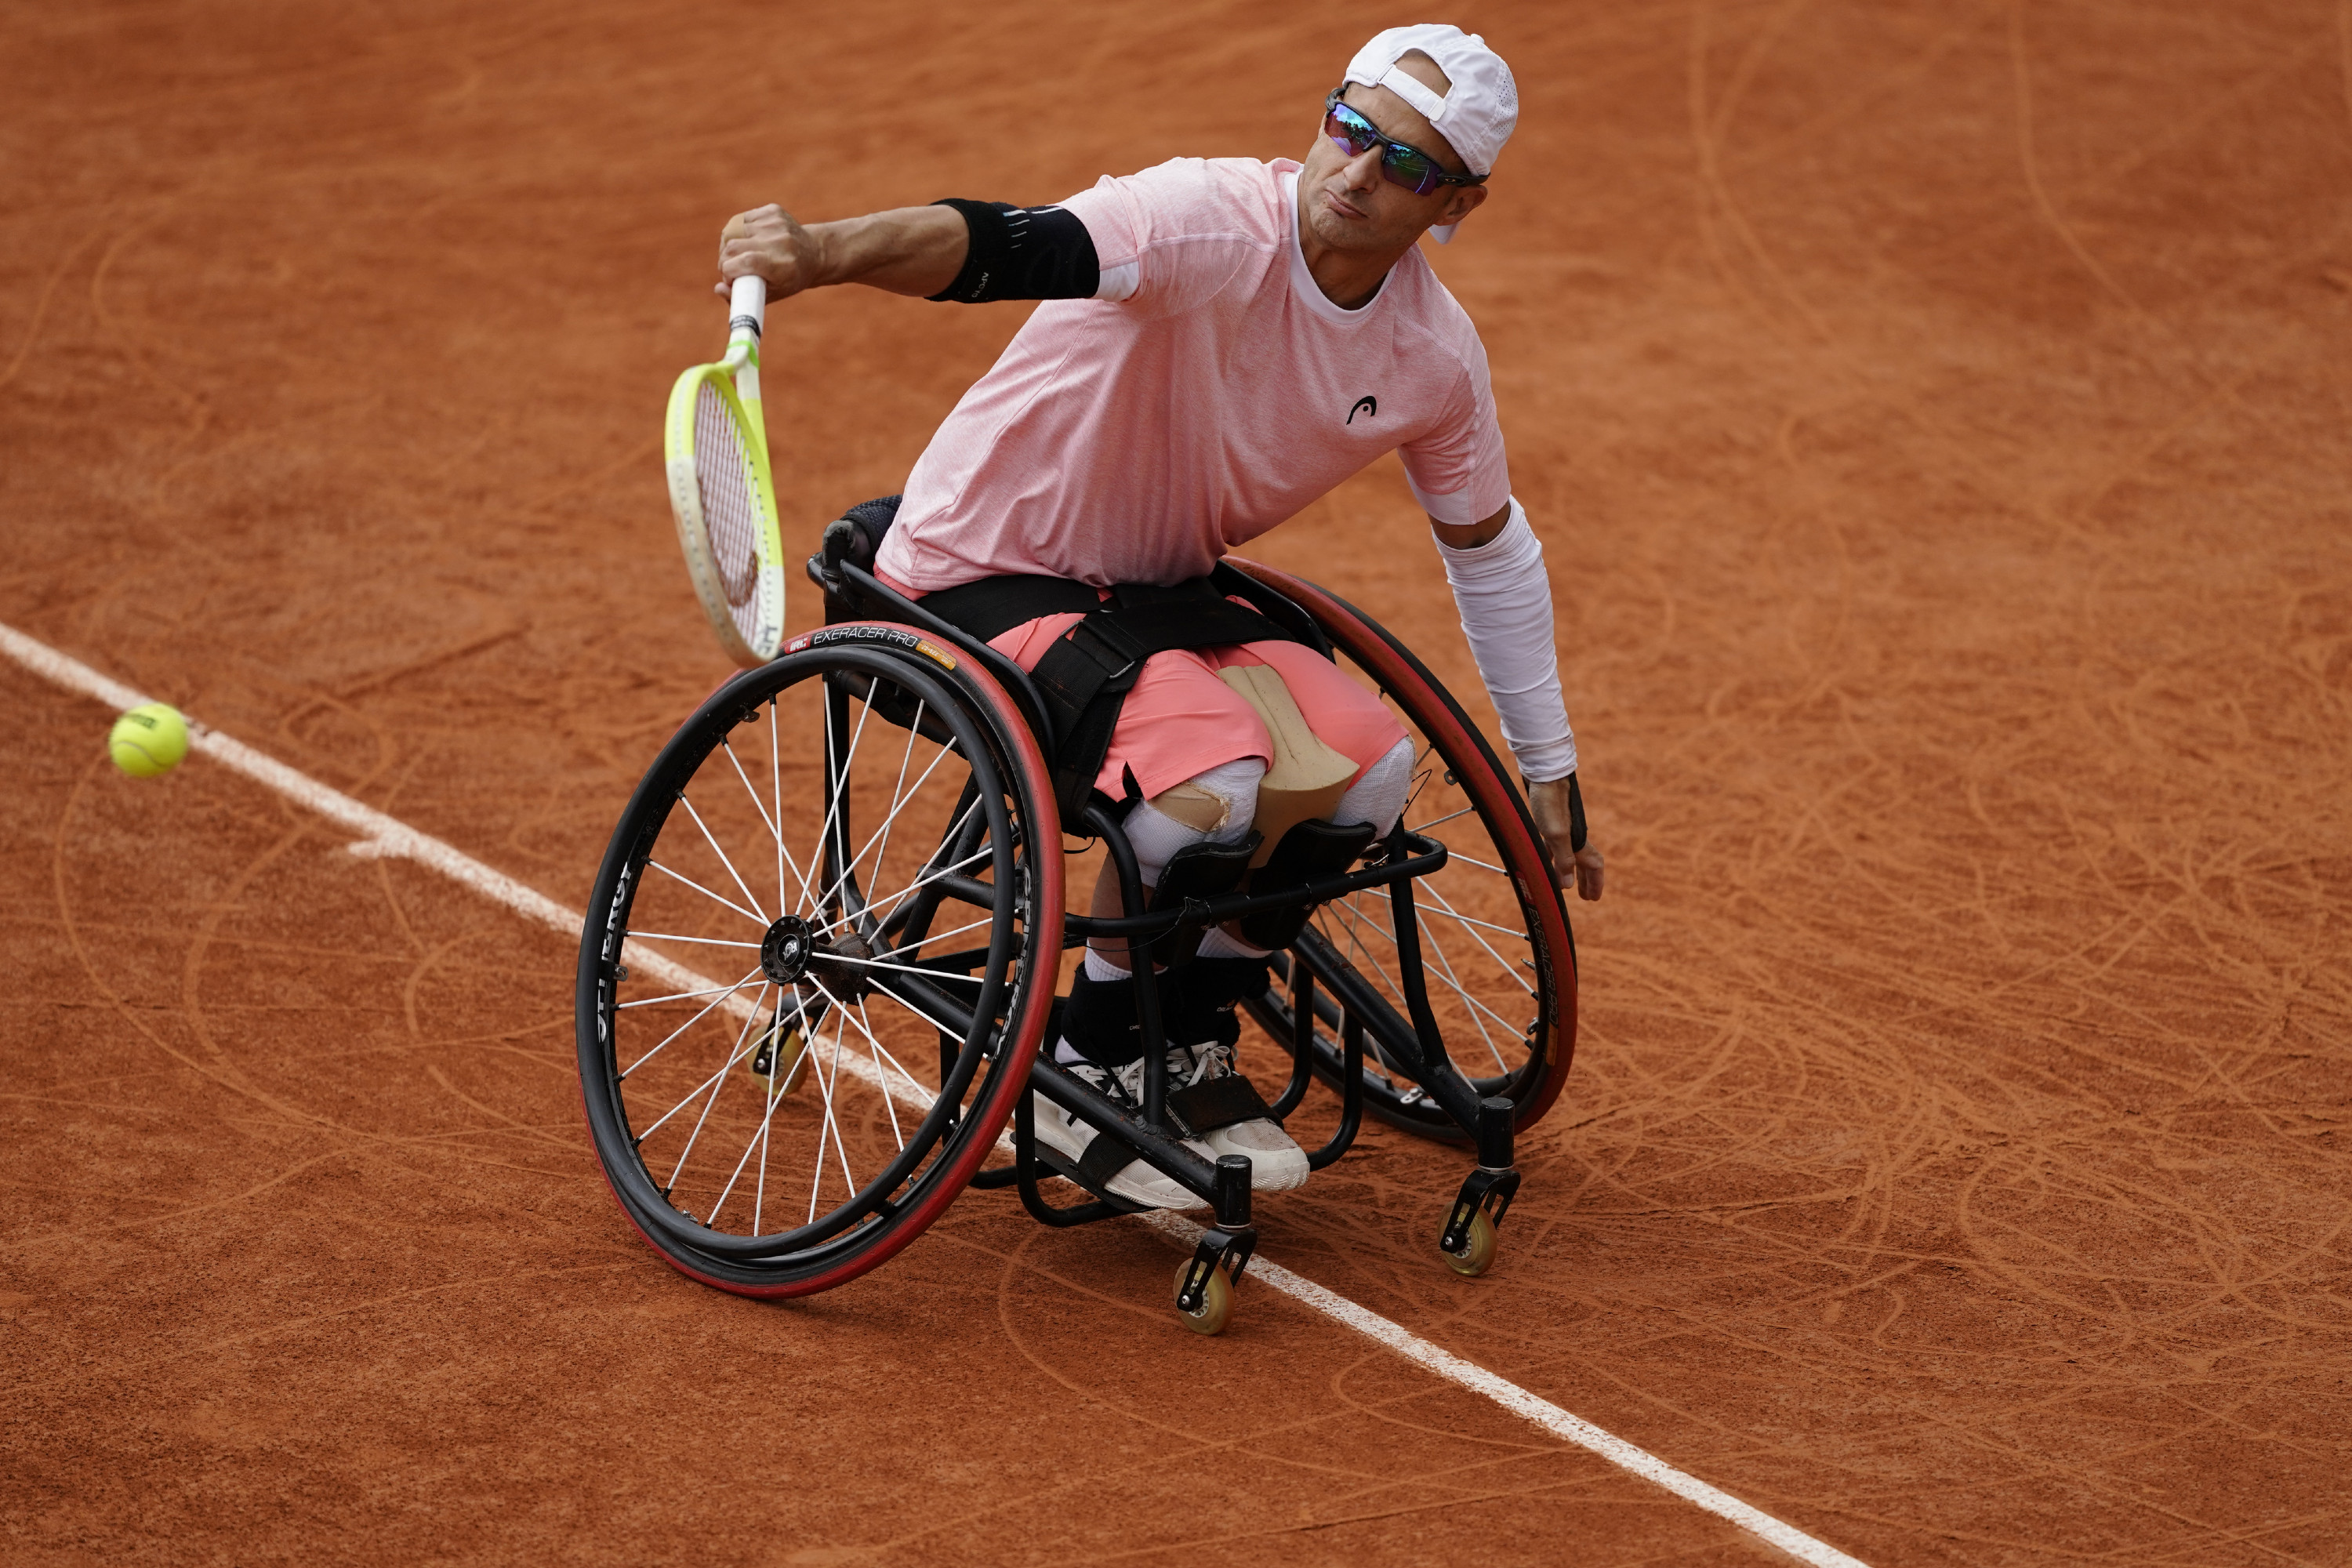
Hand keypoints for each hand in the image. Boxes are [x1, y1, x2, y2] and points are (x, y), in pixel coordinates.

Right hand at [716, 203, 827, 300]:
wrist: (815, 253)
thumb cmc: (789, 279)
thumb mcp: (771, 294)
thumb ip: (743, 297)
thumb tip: (718, 288)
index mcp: (783, 265)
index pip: (745, 261)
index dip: (728, 271)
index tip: (729, 279)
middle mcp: (781, 241)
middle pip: (733, 246)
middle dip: (724, 260)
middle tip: (731, 269)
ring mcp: (776, 223)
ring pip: (732, 231)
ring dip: (730, 245)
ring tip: (741, 254)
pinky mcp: (772, 210)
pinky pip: (740, 220)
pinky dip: (739, 232)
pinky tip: (750, 240)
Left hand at [1526, 776, 1603, 901]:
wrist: (1543, 773)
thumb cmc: (1550, 801)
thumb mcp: (1555, 833)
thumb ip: (1563, 859)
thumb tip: (1568, 886)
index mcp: (1578, 840)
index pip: (1594, 865)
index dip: (1595, 882)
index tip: (1594, 898)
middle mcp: (1573, 836)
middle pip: (1584, 863)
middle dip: (1586, 881)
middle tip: (1586, 897)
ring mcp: (1561, 828)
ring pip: (1568, 855)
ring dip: (1569, 871)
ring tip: (1566, 885)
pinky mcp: (1548, 821)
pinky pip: (1553, 845)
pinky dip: (1552, 857)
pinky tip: (1546, 860)